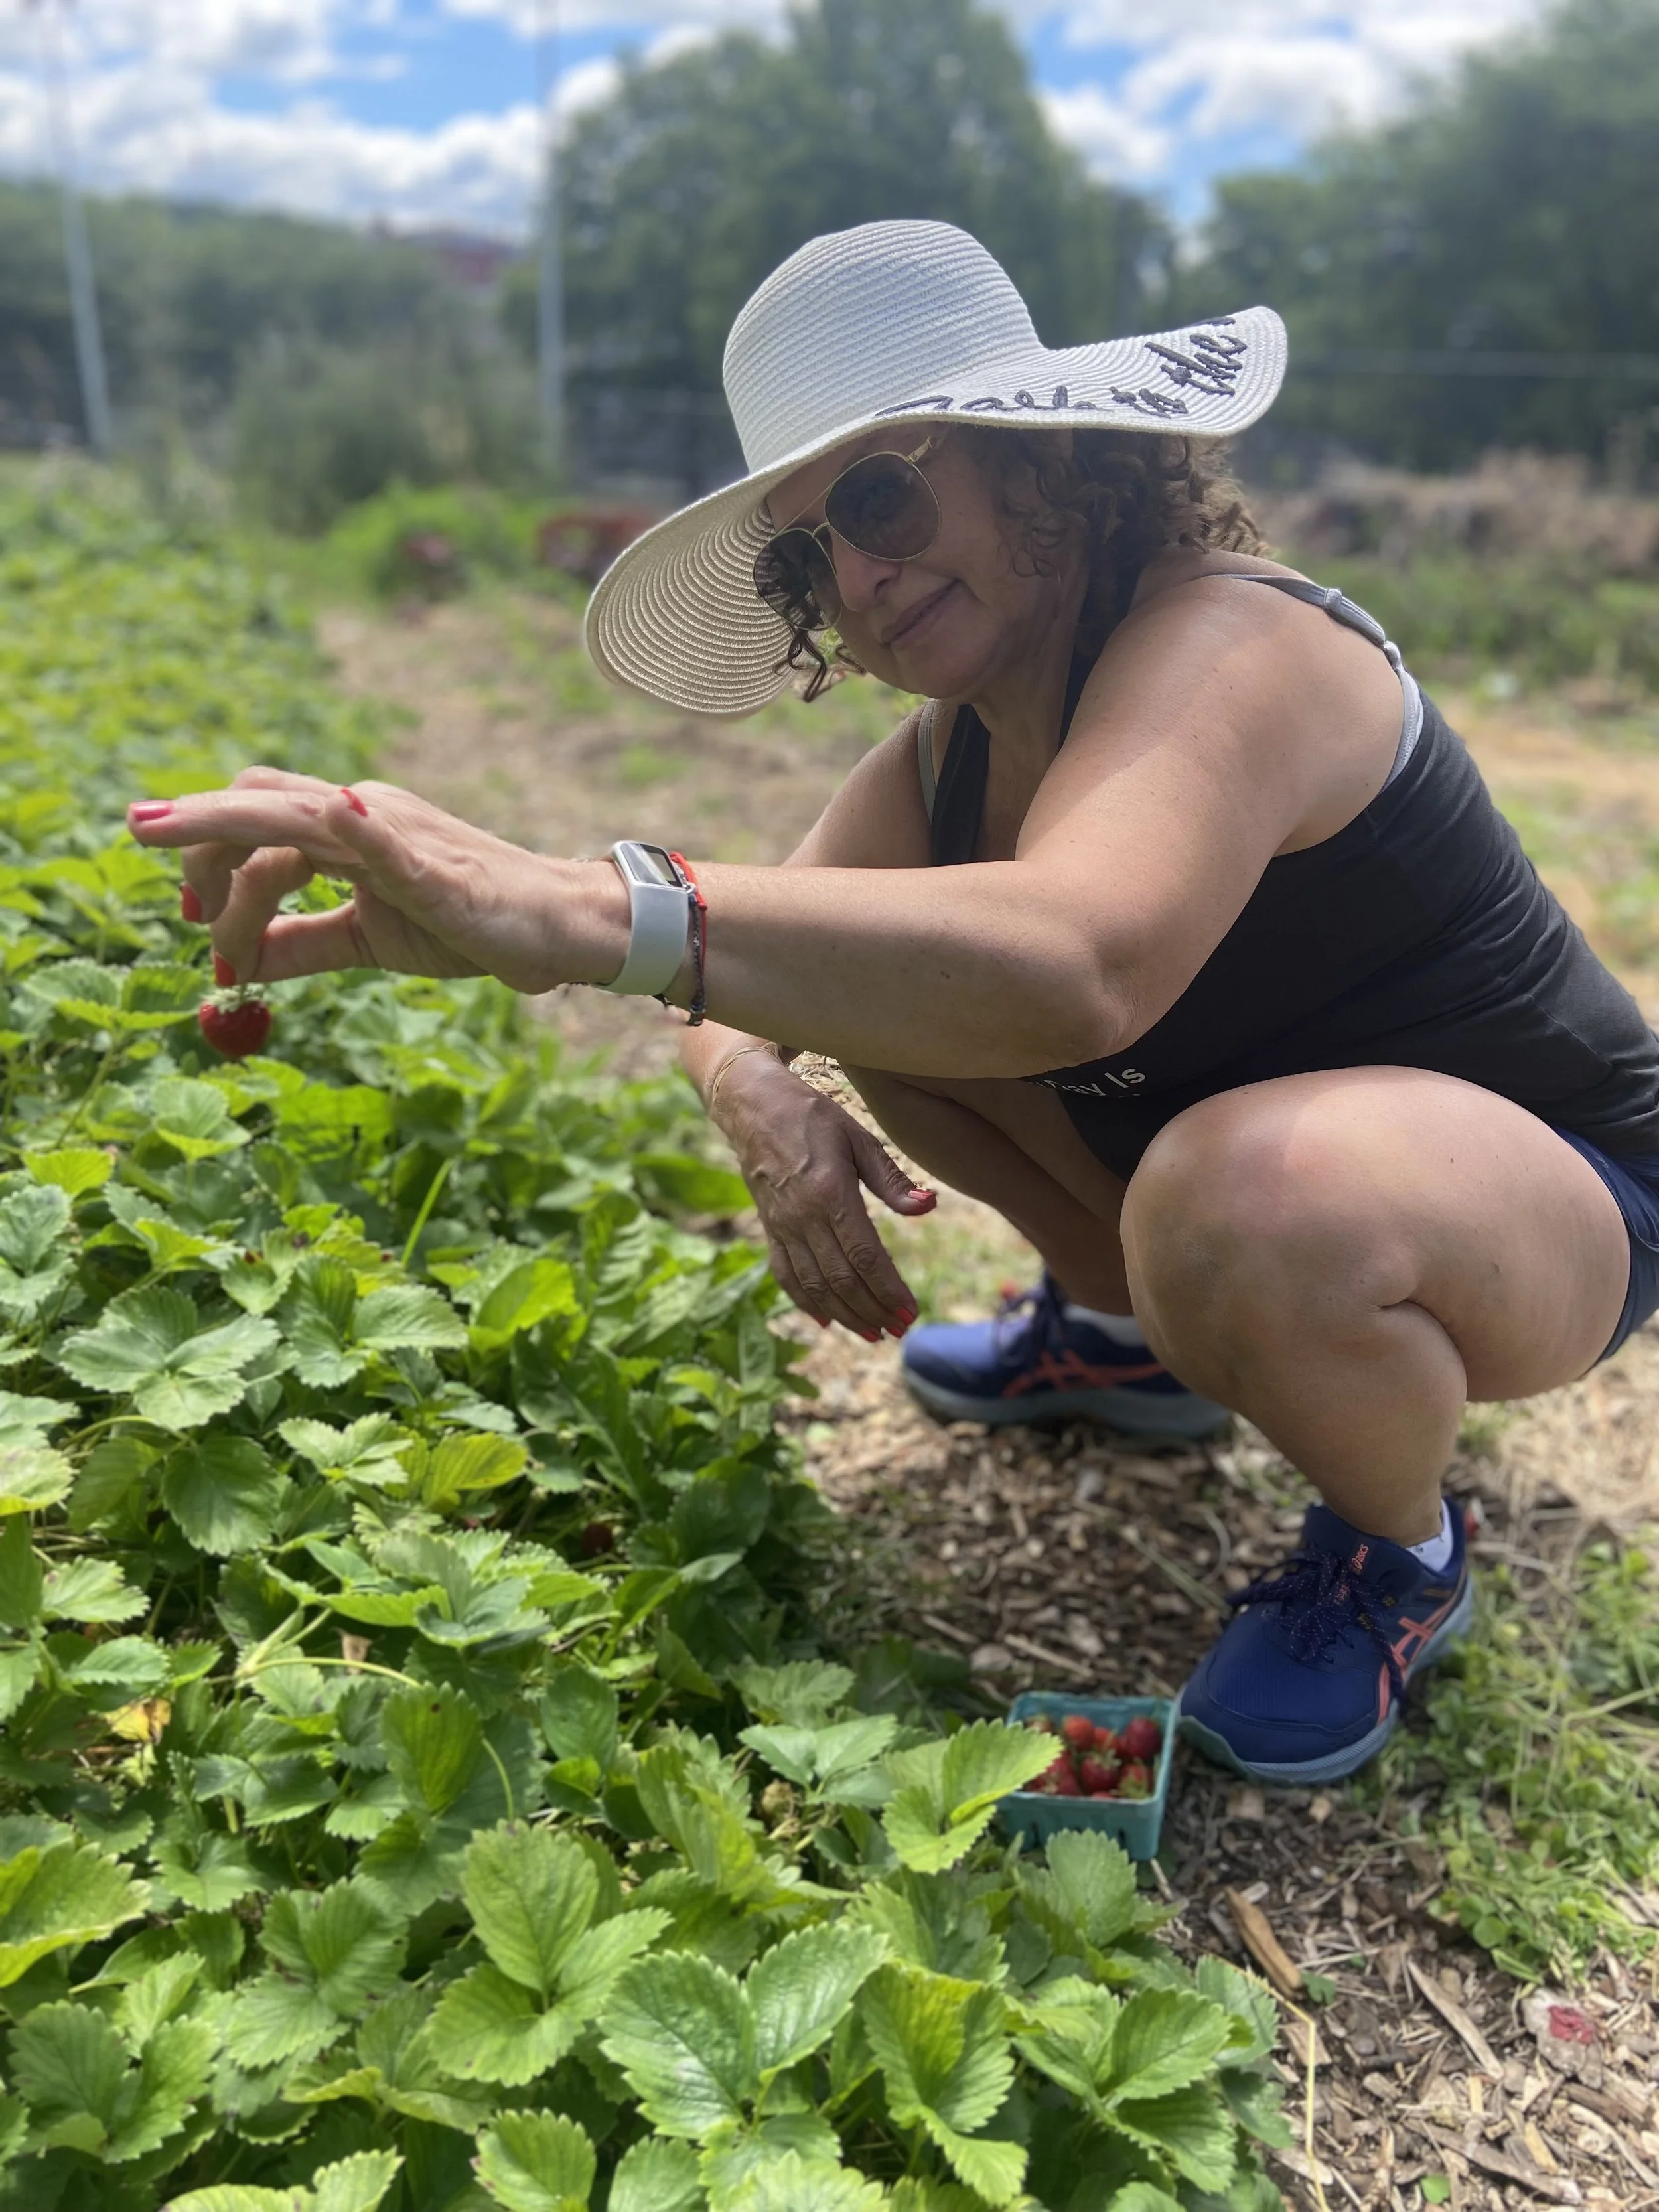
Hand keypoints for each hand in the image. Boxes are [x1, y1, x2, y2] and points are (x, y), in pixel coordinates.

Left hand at [127, 767, 624, 991]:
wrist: (554, 927)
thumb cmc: (466, 924)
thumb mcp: (368, 940)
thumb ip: (303, 947)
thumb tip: (234, 970)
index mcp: (345, 829)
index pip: (256, 819)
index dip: (207, 857)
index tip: (192, 916)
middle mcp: (363, 816)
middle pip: (260, 801)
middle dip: (198, 836)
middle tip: (182, 905)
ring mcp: (400, 837)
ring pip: (302, 820)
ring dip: (237, 842)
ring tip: (197, 893)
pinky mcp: (439, 873)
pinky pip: (394, 845)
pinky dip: (363, 830)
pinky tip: (343, 812)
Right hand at [713, 1052, 935, 1338]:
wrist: (752, 1107)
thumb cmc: (812, 1117)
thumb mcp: (858, 1137)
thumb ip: (891, 1179)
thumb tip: (928, 1206)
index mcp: (830, 1193)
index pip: (864, 1255)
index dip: (888, 1288)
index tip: (910, 1310)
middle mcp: (803, 1217)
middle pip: (840, 1278)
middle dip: (873, 1309)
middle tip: (900, 1328)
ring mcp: (782, 1227)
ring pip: (814, 1285)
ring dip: (845, 1314)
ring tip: (873, 1333)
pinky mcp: (770, 1230)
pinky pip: (786, 1275)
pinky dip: (806, 1302)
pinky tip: (827, 1320)